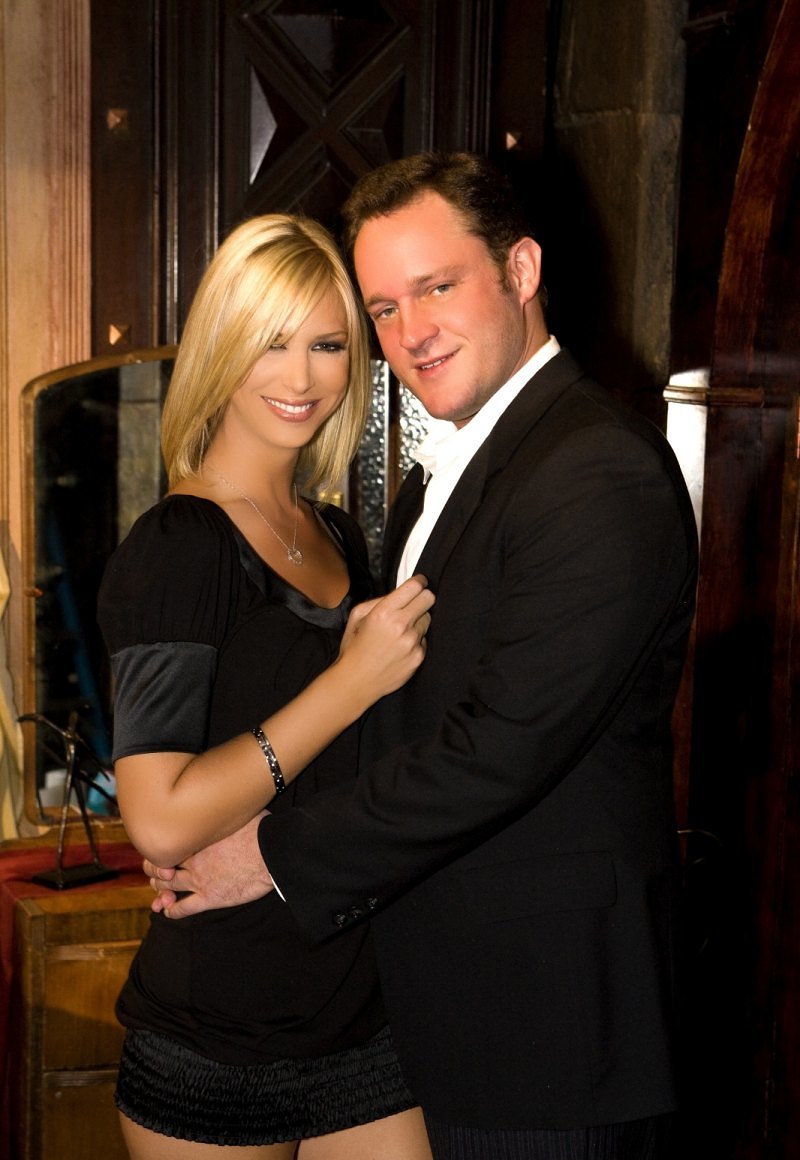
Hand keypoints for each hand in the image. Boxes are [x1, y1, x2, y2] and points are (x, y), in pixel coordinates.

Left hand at [144, 813, 273, 917]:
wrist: (271, 854)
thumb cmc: (259, 830)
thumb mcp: (238, 812)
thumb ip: (224, 811)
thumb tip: (227, 796)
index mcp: (197, 837)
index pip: (169, 842)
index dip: (161, 847)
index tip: (162, 847)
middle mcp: (193, 858)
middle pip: (162, 865)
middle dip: (156, 869)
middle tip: (157, 872)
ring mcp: (199, 879)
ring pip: (167, 886)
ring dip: (160, 889)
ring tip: (160, 891)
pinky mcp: (210, 898)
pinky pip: (183, 908)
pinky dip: (172, 910)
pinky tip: (168, 911)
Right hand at [339, 574, 434, 699]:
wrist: (356, 681)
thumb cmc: (354, 647)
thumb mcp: (356, 616)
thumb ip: (378, 600)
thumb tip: (399, 594)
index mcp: (384, 612)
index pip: (415, 587)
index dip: (419, 582)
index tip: (420, 583)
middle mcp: (401, 625)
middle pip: (428, 599)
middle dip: (423, 598)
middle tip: (414, 604)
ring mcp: (412, 642)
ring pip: (428, 619)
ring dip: (418, 621)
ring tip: (402, 631)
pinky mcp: (418, 657)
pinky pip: (424, 640)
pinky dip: (416, 640)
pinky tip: (401, 647)